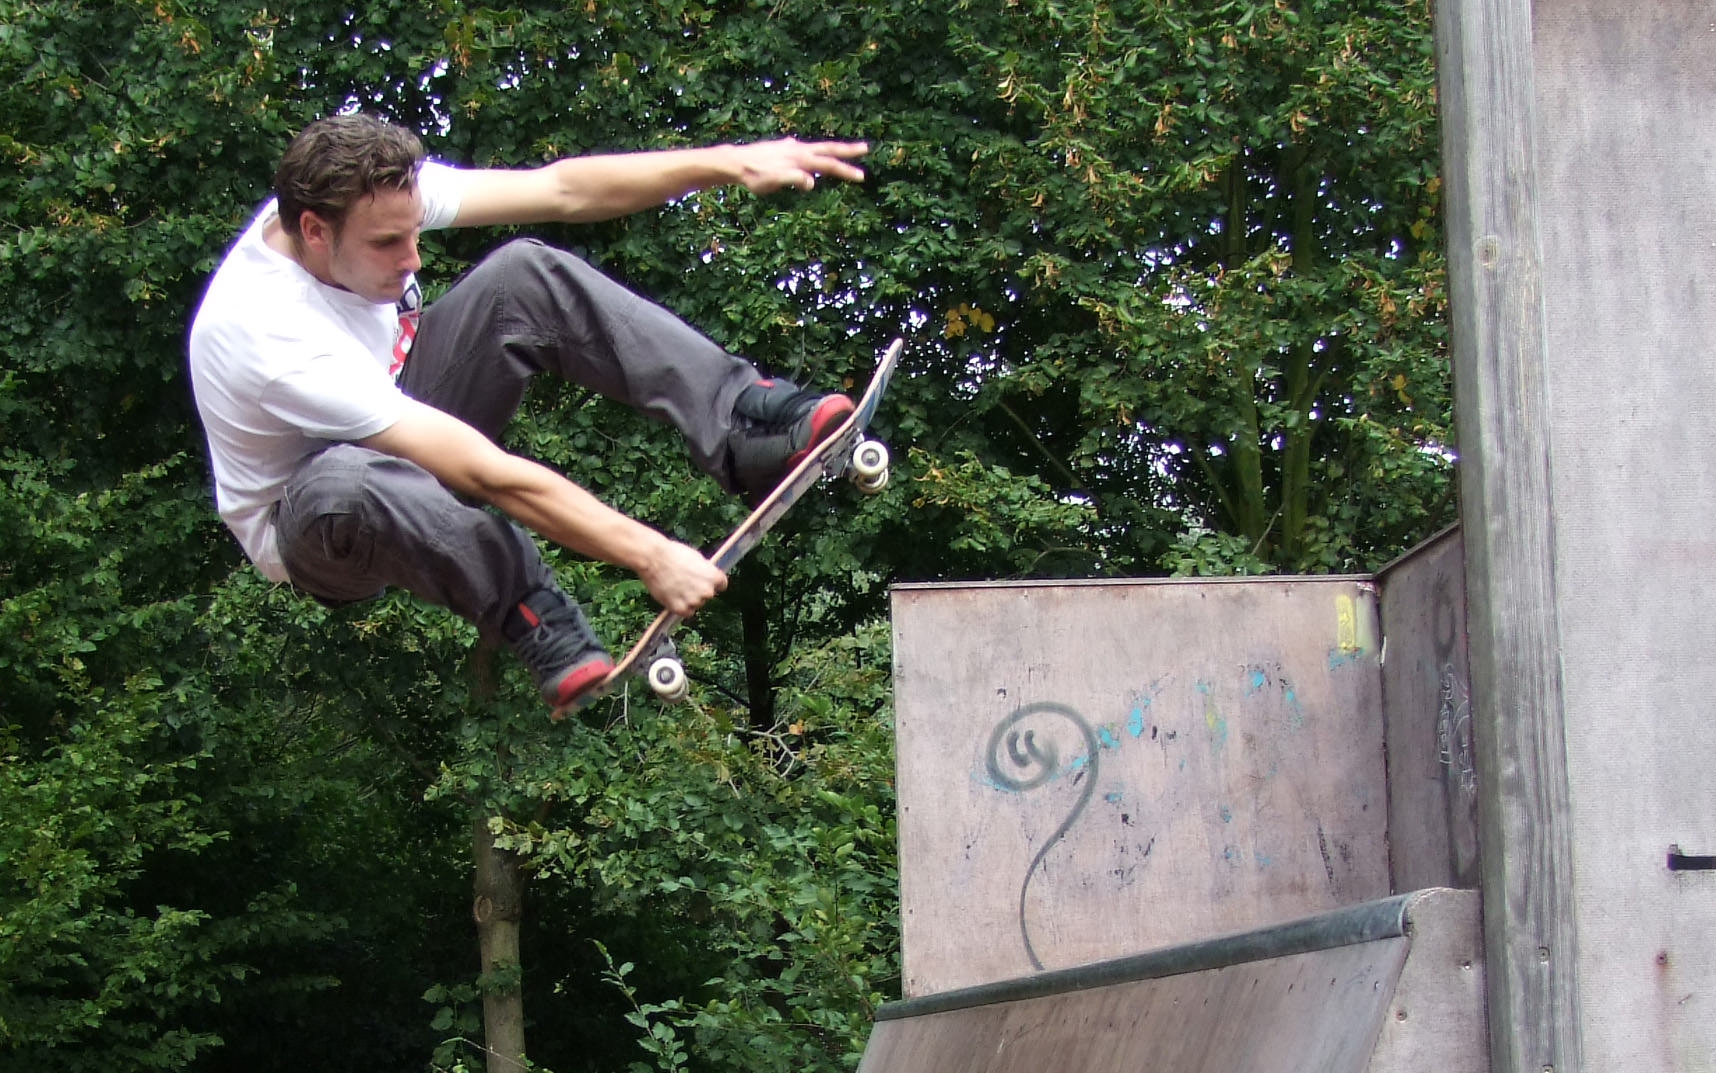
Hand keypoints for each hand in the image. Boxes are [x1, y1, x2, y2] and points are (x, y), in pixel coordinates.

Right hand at [636, 537, 728, 618]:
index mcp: (714, 577)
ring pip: (696, 604)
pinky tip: (672, 596)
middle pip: (708, 595)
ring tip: (675, 587)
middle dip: (699, 591)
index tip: (704, 582)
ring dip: (689, 600)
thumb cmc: (673, 554)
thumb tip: (707, 577)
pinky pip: (685, 612)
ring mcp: (694, 601)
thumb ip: (705, 571)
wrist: (653, 559)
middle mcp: (707, 591)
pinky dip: (679, 607)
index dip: (712, 583)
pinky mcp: (680, 609)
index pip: (721, 586)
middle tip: (685, 583)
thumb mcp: (697, 558)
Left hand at [735, 138, 868, 193]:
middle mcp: (798, 149)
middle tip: (865, 147)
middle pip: (828, 149)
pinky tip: (805, 152)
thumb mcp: (773, 181)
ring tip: (842, 151)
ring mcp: (790, 148)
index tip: (861, 176)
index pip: (828, 164)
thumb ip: (793, 179)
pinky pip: (802, 150)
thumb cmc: (754, 175)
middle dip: (847, 150)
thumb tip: (812, 182)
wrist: (735, 162)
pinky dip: (811, 152)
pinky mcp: (782, 149)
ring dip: (831, 150)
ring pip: (816, 148)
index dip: (845, 170)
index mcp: (800, 158)